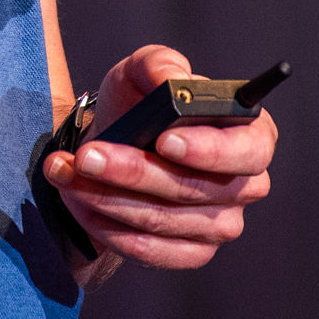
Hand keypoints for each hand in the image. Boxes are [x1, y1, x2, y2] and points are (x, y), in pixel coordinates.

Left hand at [39, 44, 277, 274]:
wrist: (113, 148)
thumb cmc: (139, 106)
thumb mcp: (143, 72)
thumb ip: (159, 66)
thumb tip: (169, 82)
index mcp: (251, 135)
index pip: (248, 150)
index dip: (209, 150)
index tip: (164, 140)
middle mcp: (246, 185)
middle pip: (194, 190)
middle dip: (134, 173)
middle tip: (88, 156)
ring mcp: (222, 225)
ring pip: (162, 220)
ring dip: (106, 197)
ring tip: (67, 171)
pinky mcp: (192, 253)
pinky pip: (149, 250)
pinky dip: (106, 226)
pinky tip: (78, 200)